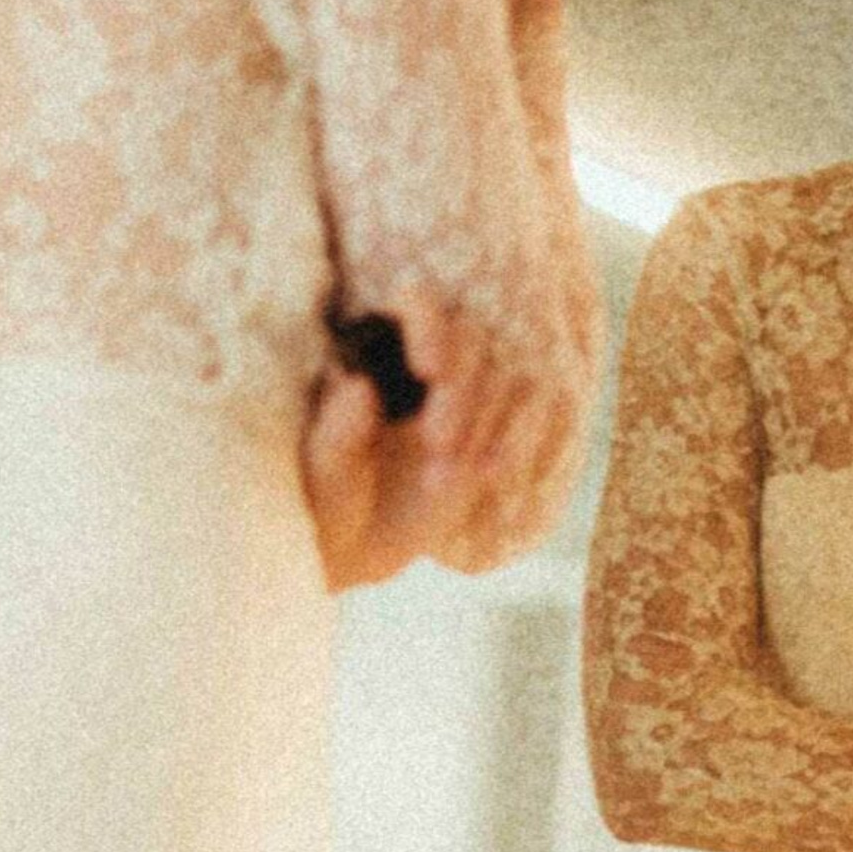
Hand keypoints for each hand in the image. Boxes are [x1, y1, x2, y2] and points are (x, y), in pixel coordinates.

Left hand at [299, 289, 546, 590]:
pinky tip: (485, 474)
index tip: (429, 368)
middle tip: (438, 444)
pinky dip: (512, 442)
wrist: (356, 546)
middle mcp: (426, 361)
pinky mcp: (493, 430)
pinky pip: (529, 414)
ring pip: (504, 376)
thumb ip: (337, 435)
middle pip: (471, 341)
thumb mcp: (323, 476)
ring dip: (482, 425)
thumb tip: (358, 386)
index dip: (430, 323)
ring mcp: (465, 395)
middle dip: (462, 393)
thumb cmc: (327, 498)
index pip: (417, 306)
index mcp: (377, 350)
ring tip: (440, 478)